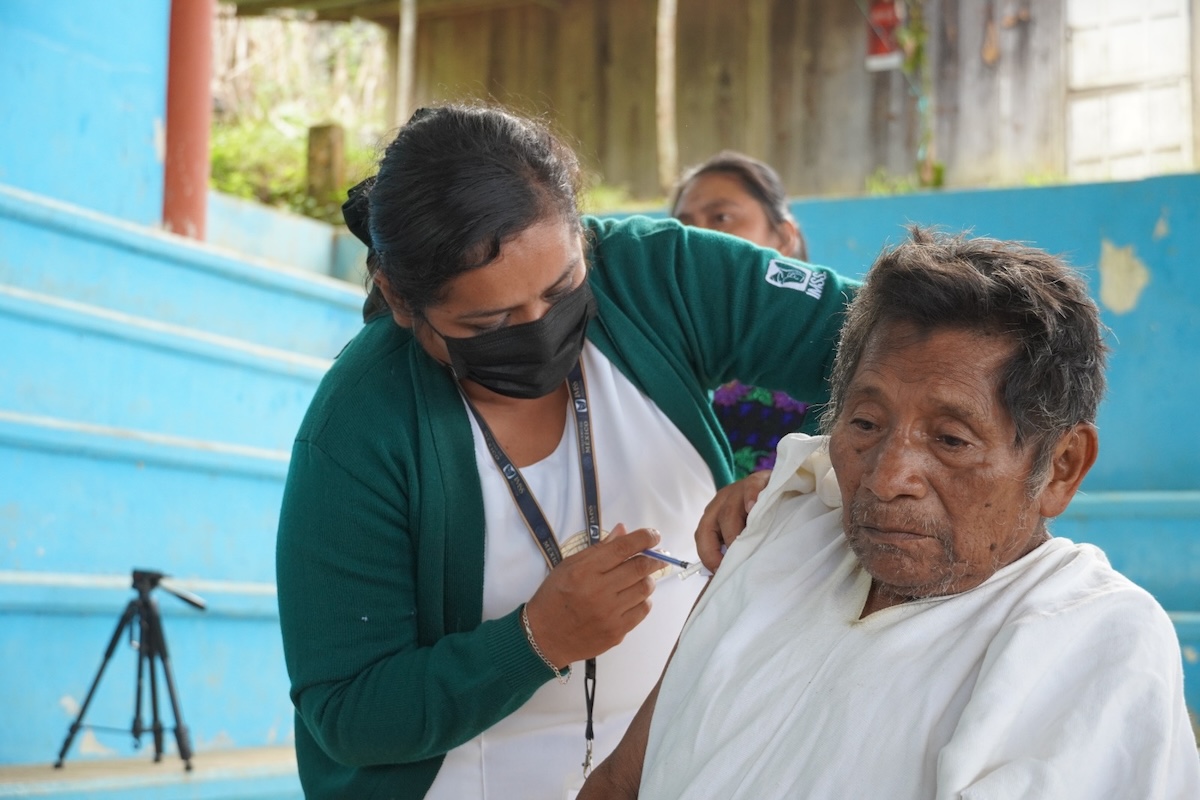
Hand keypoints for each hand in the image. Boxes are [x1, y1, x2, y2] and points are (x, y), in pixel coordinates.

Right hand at [524, 524, 662, 665]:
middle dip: (654, 558)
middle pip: (640, 568)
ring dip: (648, 579)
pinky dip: (643, 599)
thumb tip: (623, 530)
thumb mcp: (568, 566)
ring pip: (645, 589)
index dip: (644, 538)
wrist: (544, 637)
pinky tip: (634, 597)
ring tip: (640, 577)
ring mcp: (609, 614)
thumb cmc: (554, 597)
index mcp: (584, 571)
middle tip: (658, 556)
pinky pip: (643, 610)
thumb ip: (598, 548)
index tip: (654, 535)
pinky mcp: (616, 632)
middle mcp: (598, 591)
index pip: (623, 548)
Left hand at [694, 470, 769, 571]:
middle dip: (716, 550)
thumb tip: (722, 579)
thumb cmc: (762, 515)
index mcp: (714, 515)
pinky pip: (750, 489)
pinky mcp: (757, 480)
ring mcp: (738, 490)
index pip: (702, 537)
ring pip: (728, 512)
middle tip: (731, 566)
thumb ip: (734, 549)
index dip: (708, 557)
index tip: (719, 574)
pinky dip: (750, 498)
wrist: (784, 484)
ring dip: (735, 533)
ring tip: (746, 548)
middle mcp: (721, 503)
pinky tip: (754, 508)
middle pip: (708, 526)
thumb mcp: (745, 530)